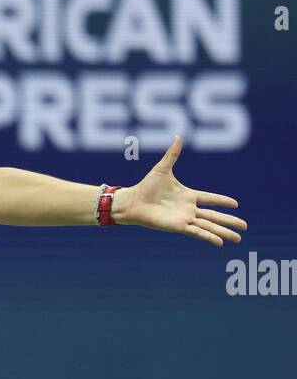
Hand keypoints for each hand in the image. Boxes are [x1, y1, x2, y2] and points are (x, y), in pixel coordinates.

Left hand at [116, 136, 246, 245]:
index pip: (210, 198)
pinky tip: (220, 242)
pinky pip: (198, 233)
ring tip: (238, 238)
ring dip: (224, 232)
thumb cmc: (146, 186)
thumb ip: (172, 154)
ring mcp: (185, 219)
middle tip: (245, 226)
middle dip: (230, 221)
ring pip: (210, 226)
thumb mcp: (162, 168)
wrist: (134, 202)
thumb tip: (178, 136)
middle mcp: (189, 209)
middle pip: (215, 216)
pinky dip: (209, 237)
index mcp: (188, 195)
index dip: (222, 201)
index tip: (236, 204)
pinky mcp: (179, 227)